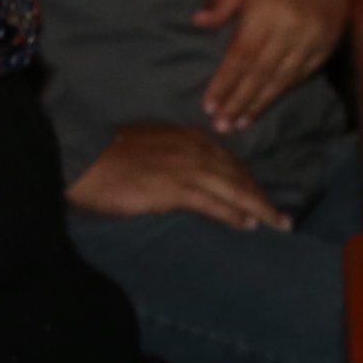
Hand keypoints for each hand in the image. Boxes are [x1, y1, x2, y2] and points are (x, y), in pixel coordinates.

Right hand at [69, 123, 288, 231]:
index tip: (259, 195)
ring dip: (259, 207)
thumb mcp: (151, 150)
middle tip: (280, 216)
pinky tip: (248, 225)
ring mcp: (188, 168)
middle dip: (261, 195)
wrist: (82, 156)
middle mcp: (195, 149)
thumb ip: (173, 159)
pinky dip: (234, 214)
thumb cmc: (107, 156)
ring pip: (235, 189)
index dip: (246, 180)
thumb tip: (183, 178)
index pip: (228, 161)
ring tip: (277, 224)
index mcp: (188, 137)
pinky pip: (215, 203)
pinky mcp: (177, 188)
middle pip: (238, 175)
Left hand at [195, 0, 362, 131]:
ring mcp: (312, 39)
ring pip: (282, 79)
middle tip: (221, 125)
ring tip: (240, 122)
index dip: (225, 83)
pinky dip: (282, 91)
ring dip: (259, 103)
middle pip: (260, 74)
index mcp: (268, 11)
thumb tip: (198, 22)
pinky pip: (301, 75)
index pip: (241, 56)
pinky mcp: (326, 46)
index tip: (209, 105)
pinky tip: (266, 103)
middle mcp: (292, 29)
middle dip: (239, 101)